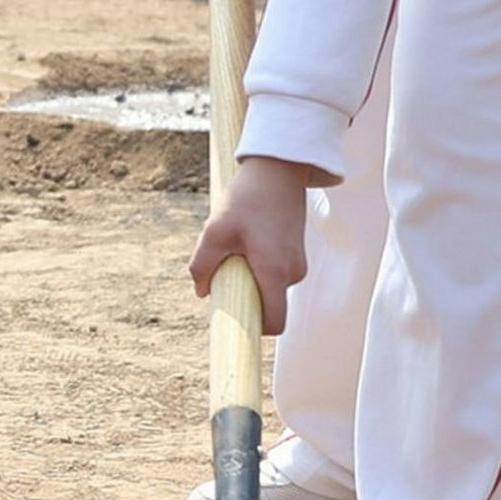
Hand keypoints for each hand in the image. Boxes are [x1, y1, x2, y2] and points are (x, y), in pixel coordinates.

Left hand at [187, 156, 314, 334]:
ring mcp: (298, 263)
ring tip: (238, 246)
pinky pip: (275, 273)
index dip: (255, 329)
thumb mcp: (215, 231)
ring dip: (250, 277)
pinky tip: (248, 240)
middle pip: (268, 305)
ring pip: (270, 287)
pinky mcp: (296, 253)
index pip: (274, 323)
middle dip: (246, 296)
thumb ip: (203, 266)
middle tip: (226, 269)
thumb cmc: (246, 199)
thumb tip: (202, 291)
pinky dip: (259, 266)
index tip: (235, 322)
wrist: (277, 170)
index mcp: (275, 272)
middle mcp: (293, 272)